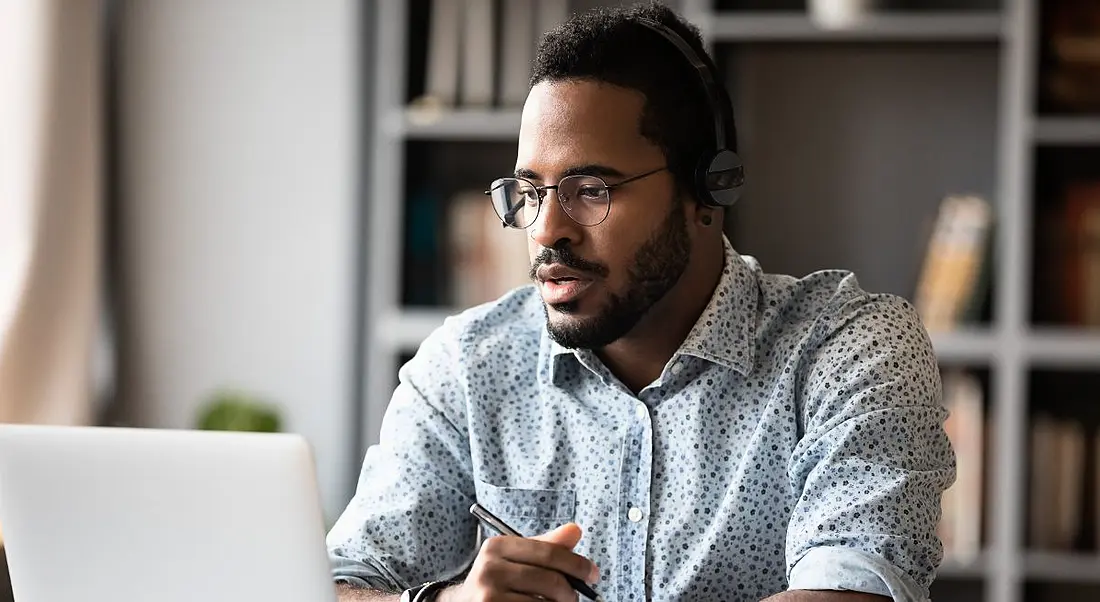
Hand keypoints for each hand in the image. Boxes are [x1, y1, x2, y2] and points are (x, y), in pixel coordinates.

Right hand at [441, 523, 599, 601]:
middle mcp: (490, 568)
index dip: (577, 564)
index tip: (593, 574)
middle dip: (571, 591)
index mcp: (498, 546)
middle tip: (576, 597)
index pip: (548, 552)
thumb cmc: (497, 581)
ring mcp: (488, 594)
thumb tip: (575, 531)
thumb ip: (546, 546)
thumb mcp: (516, 558)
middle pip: (550, 580)